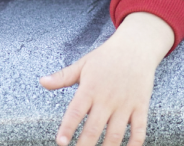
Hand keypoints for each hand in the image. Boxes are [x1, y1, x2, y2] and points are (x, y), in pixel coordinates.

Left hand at [39, 12, 173, 145]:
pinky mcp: (141, 106)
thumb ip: (63, 77)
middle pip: (94, 128)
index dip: (67, 128)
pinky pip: (139, 130)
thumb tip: (42, 82)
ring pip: (115, 134)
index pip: (76, 111)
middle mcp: (107, 98)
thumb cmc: (106, 57)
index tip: (60, 142)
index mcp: (90, 88)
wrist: (136, 46)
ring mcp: (125, 104)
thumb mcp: (83, 64)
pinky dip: (134, 144)